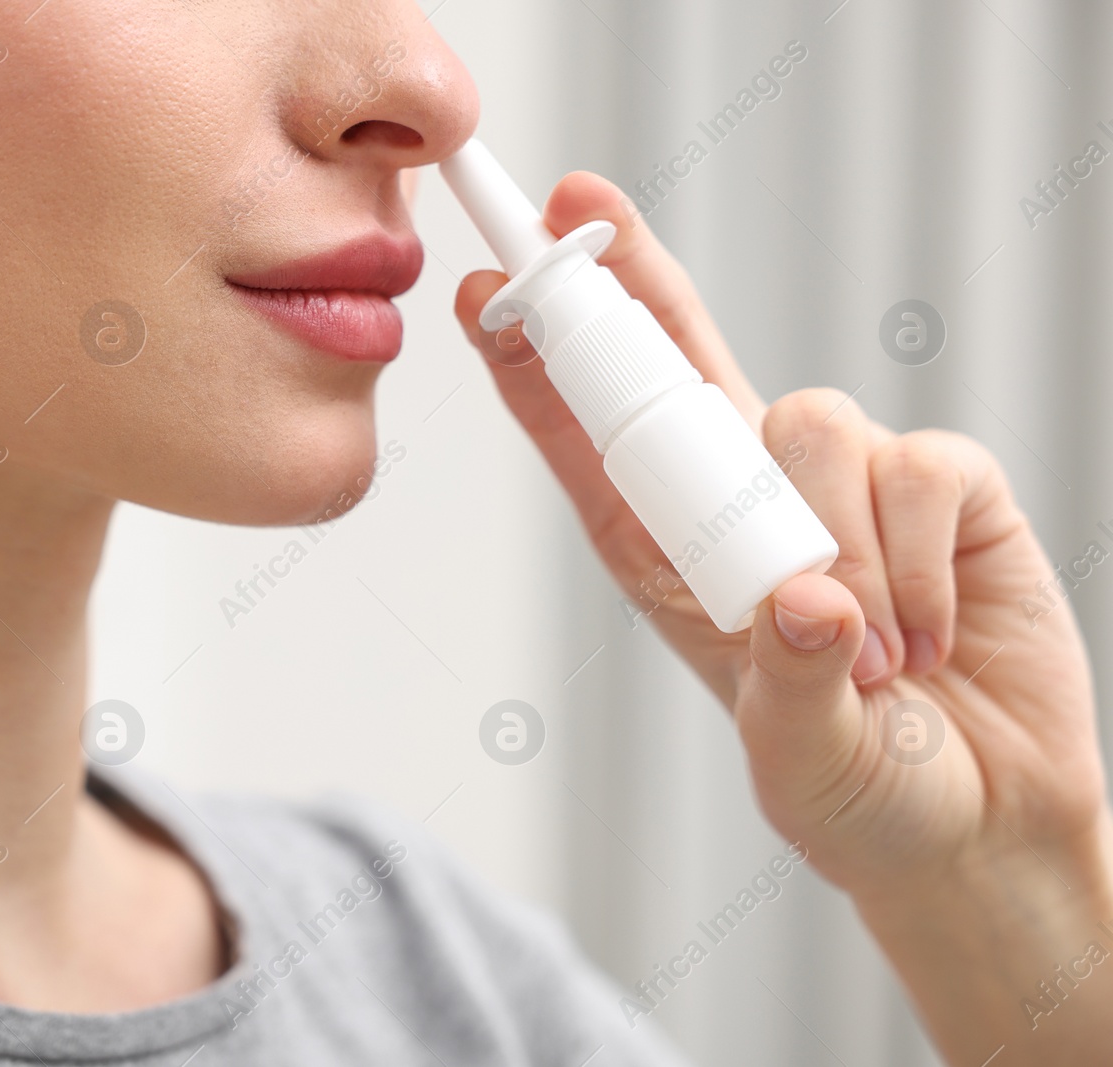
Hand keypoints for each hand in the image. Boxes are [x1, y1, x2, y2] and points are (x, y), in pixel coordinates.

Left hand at [453, 172, 1112, 1060]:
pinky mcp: (941, 487)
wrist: (981, 825)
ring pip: (807, 425)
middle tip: (576, 201)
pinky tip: (925, 635)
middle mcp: (744, 502)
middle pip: (676, 363)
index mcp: (670, 556)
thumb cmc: (860, 793)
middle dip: (628, 280)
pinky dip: (917, 560)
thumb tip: (804, 598)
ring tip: (864, 656)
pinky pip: (919, 468)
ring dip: (833, 544)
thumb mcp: (797, 756)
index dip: (538, 364)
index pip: (592, 442)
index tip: (483, 290)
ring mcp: (843, 483)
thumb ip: (790, 684)